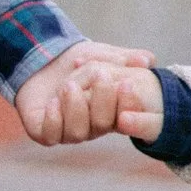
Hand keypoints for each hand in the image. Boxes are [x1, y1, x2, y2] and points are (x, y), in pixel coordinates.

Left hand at [15, 40, 156, 146]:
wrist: (42, 57)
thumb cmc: (77, 59)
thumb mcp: (104, 54)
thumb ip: (126, 58)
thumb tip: (148, 59)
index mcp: (109, 112)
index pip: (124, 116)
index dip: (127, 103)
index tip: (127, 84)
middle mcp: (90, 126)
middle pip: (102, 124)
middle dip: (101, 101)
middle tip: (99, 74)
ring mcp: (67, 130)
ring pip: (77, 133)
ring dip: (75, 108)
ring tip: (70, 85)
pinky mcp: (43, 131)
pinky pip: (51, 136)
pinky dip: (54, 120)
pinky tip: (53, 102)